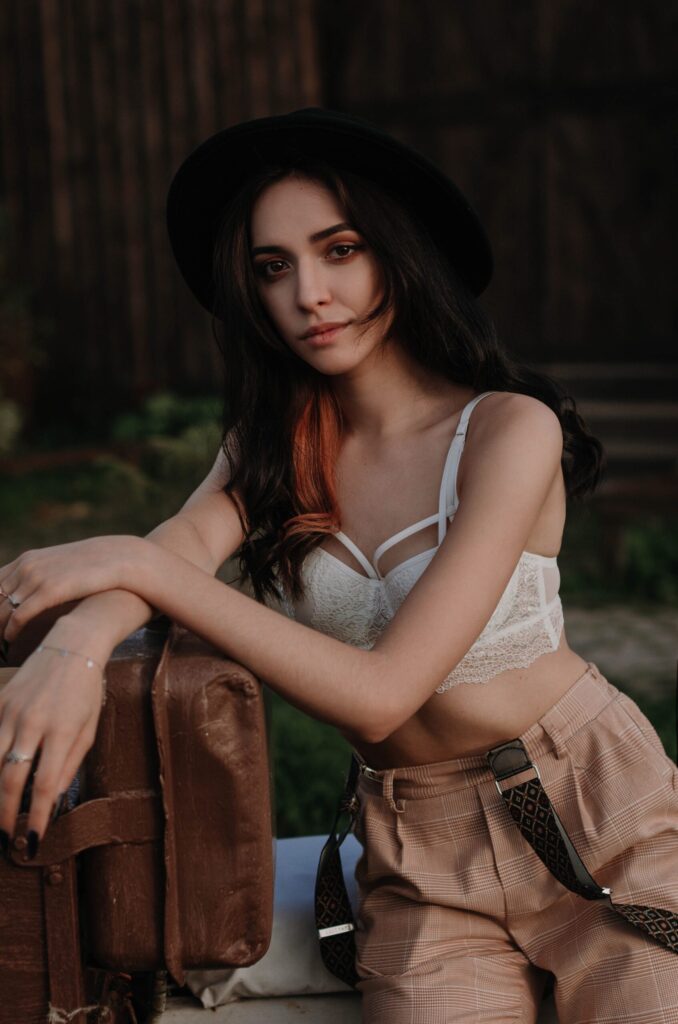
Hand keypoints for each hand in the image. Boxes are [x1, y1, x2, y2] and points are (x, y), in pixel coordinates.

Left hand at [0, 535, 141, 644]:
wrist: (120, 559)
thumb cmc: (93, 568)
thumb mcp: (62, 566)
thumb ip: (44, 577)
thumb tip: (34, 597)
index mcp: (28, 559)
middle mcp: (27, 566)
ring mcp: (37, 578)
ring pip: (1, 608)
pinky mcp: (49, 591)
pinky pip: (19, 616)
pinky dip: (10, 630)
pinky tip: (9, 640)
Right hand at [0, 617, 111, 849]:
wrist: (71, 645)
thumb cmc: (86, 690)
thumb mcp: (90, 727)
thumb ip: (71, 762)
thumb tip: (53, 796)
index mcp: (63, 731)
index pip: (46, 785)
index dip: (38, 817)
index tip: (32, 842)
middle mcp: (33, 722)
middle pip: (11, 779)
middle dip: (6, 815)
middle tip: (5, 840)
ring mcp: (12, 711)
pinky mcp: (0, 701)